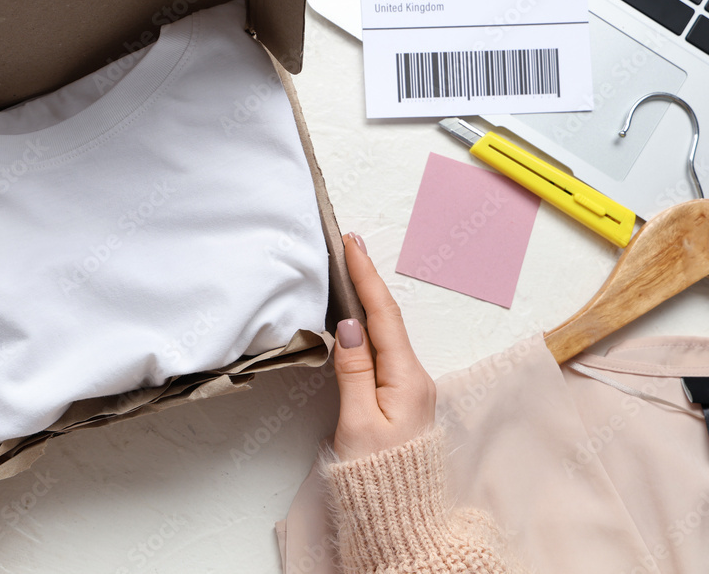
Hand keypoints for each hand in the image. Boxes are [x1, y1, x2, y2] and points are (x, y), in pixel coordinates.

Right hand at [331, 232, 435, 460]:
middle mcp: (414, 378)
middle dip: (368, 281)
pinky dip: (369, 328)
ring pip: (386, 335)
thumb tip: (350, 326)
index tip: (353, 244)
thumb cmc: (378, 477)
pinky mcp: (401, 398)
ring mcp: (410, 388)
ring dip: (368, 303)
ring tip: (349, 272)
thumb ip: (354, 371)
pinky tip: (357, 319)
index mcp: (406, 379)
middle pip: (388, 319)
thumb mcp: (359, 422)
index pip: (383, 316)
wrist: (401, 519)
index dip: (367, 277)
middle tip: (348, 247)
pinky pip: (384, 352)